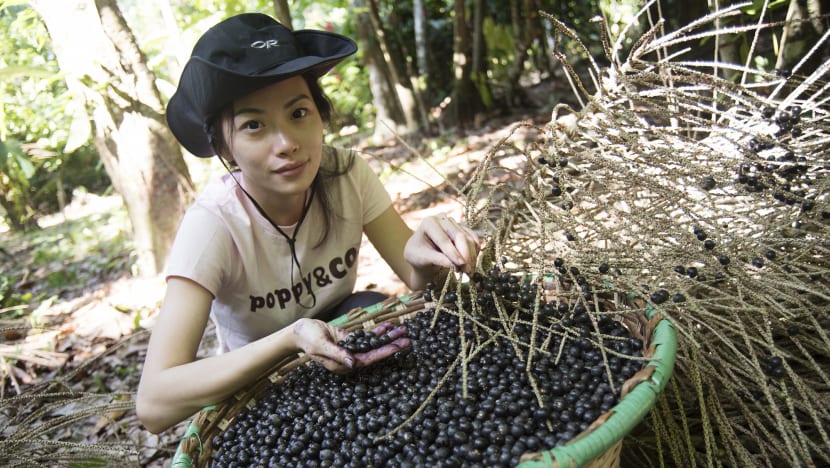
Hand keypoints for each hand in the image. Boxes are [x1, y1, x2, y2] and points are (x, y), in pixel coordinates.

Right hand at [290, 319, 409, 372]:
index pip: (368, 359)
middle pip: (375, 353)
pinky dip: (378, 331)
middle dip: (392, 345)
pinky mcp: (350, 340)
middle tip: (409, 339)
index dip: (384, 353)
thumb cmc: (307, 338)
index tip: (397, 347)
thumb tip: (353, 363)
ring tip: (404, 329)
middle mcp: (349, 359)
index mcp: (343, 364)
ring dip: (388, 336)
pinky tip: (390, 325)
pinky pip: (367, 336)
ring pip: (374, 344)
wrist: (298, 331)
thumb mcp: (320, 345)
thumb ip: (337, 354)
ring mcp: (351, 349)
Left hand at [404, 215, 480, 275]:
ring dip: (471, 256)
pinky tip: (472, 264)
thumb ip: (436, 259)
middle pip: (459, 236)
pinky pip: (474, 240)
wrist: (423, 254)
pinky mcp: (463, 229)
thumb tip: (453, 265)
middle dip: (465, 255)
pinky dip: (475, 253)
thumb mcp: (421, 258)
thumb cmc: (418, 255)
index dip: (453, 252)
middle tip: (468, 271)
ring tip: (469, 272)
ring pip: (468, 238)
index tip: (460, 264)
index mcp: (429, 223)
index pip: (443, 239)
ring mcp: (455, 223)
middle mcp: (443, 219)